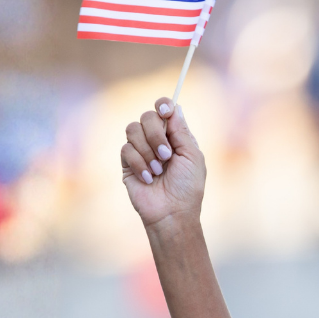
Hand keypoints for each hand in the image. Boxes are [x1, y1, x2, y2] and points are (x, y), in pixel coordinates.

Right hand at [120, 98, 205, 232]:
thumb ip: (181, 131)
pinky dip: (139, 164)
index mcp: (175, 136)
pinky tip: (148, 178)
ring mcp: (141, 150)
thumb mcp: (192, 156)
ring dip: (148, 150)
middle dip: (156, 135)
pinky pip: (126, 149)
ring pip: (132, 129)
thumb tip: (174, 106)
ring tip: (158, 170)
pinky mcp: (127, 164)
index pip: (164, 110)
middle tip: (166, 155)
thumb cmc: (187, 187)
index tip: (165, 110)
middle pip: (147, 116)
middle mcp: (157, 140)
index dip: (163, 105)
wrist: (172, 213)